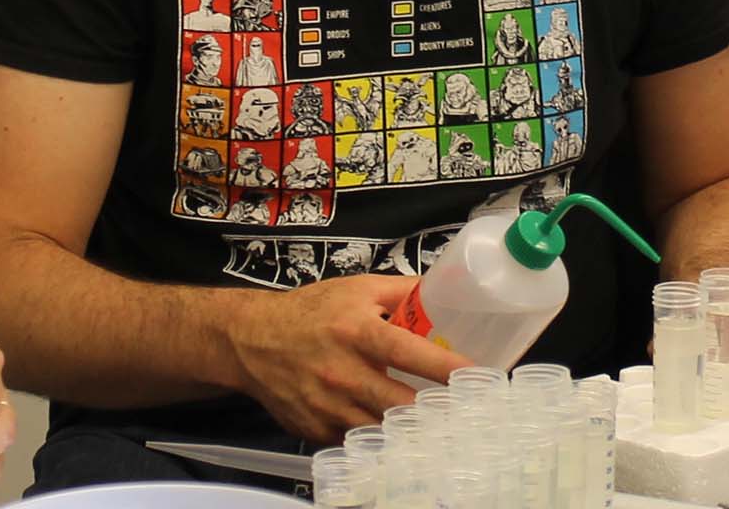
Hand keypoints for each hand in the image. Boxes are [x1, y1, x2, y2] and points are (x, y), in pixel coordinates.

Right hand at [221, 274, 477, 443]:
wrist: (249, 340)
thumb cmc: (309, 311)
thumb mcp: (355, 289)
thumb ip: (402, 292)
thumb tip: (446, 290)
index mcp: (356, 332)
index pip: (409, 353)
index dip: (446, 367)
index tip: (479, 376)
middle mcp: (342, 372)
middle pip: (401, 403)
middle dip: (436, 410)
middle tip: (465, 411)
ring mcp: (327, 405)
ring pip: (382, 428)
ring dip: (410, 428)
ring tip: (437, 424)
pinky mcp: (315, 428)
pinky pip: (357, 439)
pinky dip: (378, 437)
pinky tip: (395, 430)